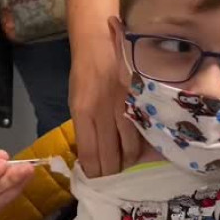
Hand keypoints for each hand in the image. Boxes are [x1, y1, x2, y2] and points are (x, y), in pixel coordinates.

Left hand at [69, 57, 140, 177]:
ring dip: (128, 161)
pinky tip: (138, 147)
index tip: (94, 178)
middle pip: (111, 157)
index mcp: (83, 113)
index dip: (94, 172)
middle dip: (110, 172)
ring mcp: (125, 106)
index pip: (90, 155)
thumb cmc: (84, 72)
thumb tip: (91, 155)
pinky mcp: (140, 100)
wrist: (99, 42)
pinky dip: (141, 145)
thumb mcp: (76, 101)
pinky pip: (143, 132)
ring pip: (131, 149)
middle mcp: (104, 112)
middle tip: (111, 177)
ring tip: (125, 162)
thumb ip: (85, 127)